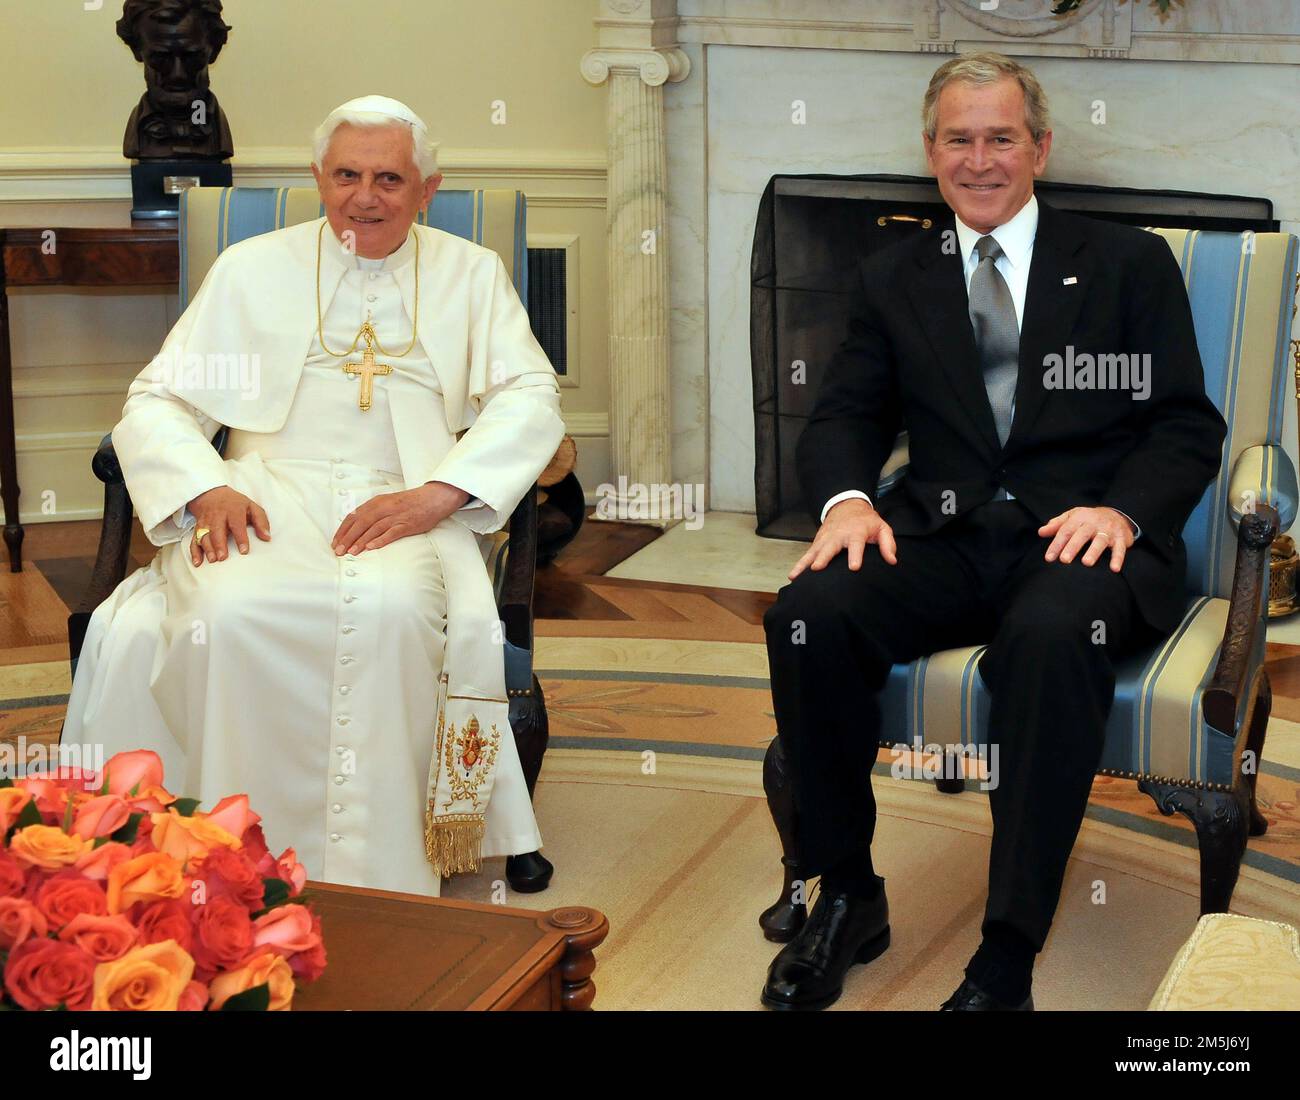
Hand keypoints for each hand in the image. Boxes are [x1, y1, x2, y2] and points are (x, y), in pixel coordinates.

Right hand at [188, 486, 270, 566]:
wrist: (212, 495)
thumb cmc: (236, 504)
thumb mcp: (251, 507)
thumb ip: (261, 521)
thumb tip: (267, 537)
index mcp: (233, 510)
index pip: (237, 524)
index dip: (240, 538)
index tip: (244, 551)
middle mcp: (218, 516)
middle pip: (217, 530)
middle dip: (219, 544)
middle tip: (223, 557)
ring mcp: (206, 522)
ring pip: (204, 536)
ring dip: (207, 548)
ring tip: (213, 560)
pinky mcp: (198, 528)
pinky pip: (194, 540)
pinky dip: (194, 551)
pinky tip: (197, 562)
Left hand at [331, 481, 469, 555]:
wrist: (433, 498)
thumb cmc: (410, 502)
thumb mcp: (388, 503)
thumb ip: (373, 512)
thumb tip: (356, 526)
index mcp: (377, 502)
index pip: (354, 516)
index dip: (343, 529)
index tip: (335, 541)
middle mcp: (384, 508)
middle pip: (361, 523)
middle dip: (347, 537)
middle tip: (338, 550)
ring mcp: (395, 516)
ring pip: (373, 528)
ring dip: (360, 541)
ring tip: (351, 552)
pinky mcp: (407, 524)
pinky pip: (391, 533)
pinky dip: (380, 540)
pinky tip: (371, 547)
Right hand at [789, 498, 896, 579]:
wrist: (846, 505)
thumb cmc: (866, 521)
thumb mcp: (882, 528)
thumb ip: (888, 544)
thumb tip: (892, 561)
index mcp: (856, 532)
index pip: (856, 544)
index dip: (855, 555)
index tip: (854, 567)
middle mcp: (838, 535)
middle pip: (830, 547)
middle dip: (823, 557)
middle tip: (817, 568)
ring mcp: (825, 539)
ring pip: (814, 551)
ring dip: (805, 563)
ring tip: (796, 576)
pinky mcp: (817, 542)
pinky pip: (808, 554)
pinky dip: (800, 564)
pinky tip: (793, 576)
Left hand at [1038, 506, 1134, 572]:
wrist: (1117, 514)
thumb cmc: (1088, 519)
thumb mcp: (1072, 517)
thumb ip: (1057, 525)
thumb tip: (1040, 532)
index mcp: (1080, 518)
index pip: (1065, 531)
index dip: (1056, 544)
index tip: (1049, 558)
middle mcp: (1094, 523)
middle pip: (1081, 535)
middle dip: (1073, 547)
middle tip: (1064, 560)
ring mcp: (1108, 530)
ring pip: (1100, 540)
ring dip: (1093, 551)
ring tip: (1086, 563)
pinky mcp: (1121, 538)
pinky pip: (1120, 548)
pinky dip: (1118, 558)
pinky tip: (1114, 569)